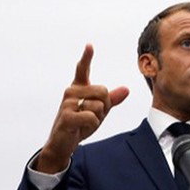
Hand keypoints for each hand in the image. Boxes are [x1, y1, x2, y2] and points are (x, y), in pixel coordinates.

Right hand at [37, 44, 128, 173]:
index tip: (90, 45)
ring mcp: (67, 103)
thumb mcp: (99, 112)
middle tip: (90, 117)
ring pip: (99, 106)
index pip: (82, 69)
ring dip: (97, 120)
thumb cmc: (79, 125)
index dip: (87, 57)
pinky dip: (91, 126)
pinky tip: (80, 129)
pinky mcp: (66, 116)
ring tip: (83, 124)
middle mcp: (71, 91)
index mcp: (78, 88)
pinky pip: (91, 117)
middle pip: (104, 92)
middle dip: (104, 108)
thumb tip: (126, 89)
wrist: (62, 144)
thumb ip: (111, 100)